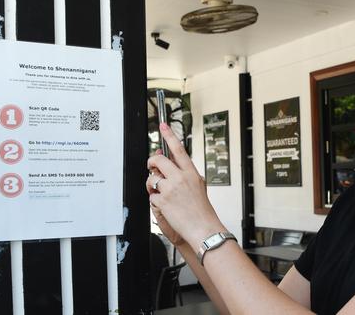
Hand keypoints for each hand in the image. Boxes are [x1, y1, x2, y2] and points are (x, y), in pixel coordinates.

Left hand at [146, 123, 224, 249]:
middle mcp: (181, 178)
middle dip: (151, 163)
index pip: (179, 149)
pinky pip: (151, 195)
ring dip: (151, 185)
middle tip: (152, 167)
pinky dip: (155, 200)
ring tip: (160, 192)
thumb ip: (184, 173)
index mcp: (191, 173)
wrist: (203, 228)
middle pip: (158, 160)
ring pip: (151, 178)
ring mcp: (170, 188)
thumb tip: (170, 163)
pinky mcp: (162, 200)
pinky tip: (165, 206)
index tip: (163, 126)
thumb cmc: (202, 210)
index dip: (170, 135)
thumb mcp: (198, 186)